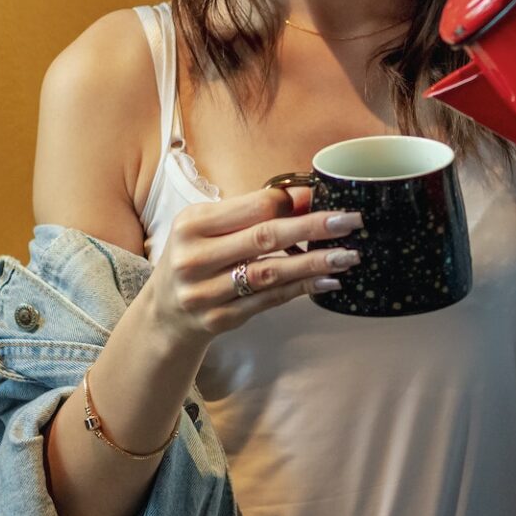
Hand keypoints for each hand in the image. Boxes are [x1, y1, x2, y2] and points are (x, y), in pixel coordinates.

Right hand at [145, 186, 363, 343]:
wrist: (164, 312)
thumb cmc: (196, 256)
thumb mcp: (209, 226)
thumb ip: (251, 212)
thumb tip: (306, 197)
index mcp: (192, 224)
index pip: (252, 207)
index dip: (292, 201)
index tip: (326, 196)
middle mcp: (195, 258)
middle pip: (265, 238)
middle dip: (313, 227)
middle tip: (351, 221)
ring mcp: (206, 292)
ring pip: (271, 273)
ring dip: (314, 262)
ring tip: (348, 255)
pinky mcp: (220, 319)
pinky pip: (269, 301)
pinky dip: (301, 289)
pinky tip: (328, 281)